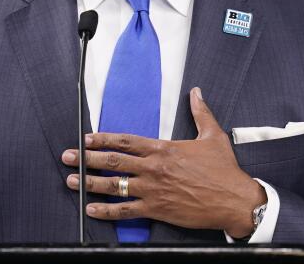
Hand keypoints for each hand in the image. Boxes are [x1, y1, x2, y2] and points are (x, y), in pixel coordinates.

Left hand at [62, 87, 266, 237]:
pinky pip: (126, 211)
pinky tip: (92, 209)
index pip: (125, 141)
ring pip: (114, 185)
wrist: (235, 200)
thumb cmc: (224, 170)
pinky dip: (106, 211)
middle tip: (68, 157)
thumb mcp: (212, 135)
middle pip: (113, 161)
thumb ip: (200, 112)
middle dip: (87, 158)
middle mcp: (154, 168)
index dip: (102, 139)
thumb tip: (196, 92)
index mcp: (163, 148)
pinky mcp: (157, 209)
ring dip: (89, 183)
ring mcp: (153, 190)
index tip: (86, 139)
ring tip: (72, 181)